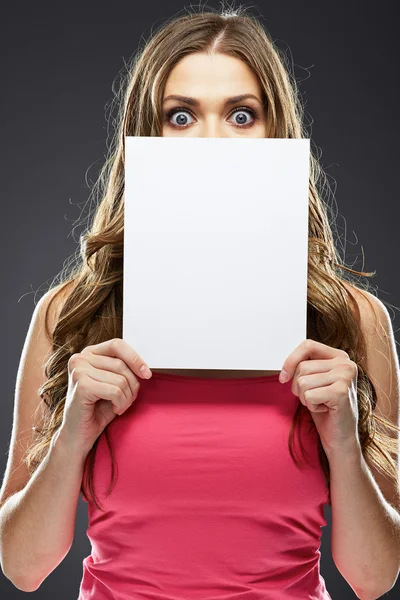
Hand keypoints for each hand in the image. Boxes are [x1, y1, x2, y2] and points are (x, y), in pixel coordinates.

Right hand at [58, 337, 151, 455]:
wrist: (79, 436)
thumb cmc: (98, 409)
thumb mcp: (114, 383)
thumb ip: (124, 369)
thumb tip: (145, 365)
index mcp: (88, 353)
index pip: (117, 344)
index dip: (135, 358)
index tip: (147, 374)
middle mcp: (79, 358)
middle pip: (121, 364)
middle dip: (132, 385)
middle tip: (127, 400)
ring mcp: (78, 370)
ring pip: (121, 379)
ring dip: (127, 397)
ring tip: (119, 406)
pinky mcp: (81, 385)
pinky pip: (116, 391)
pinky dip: (121, 403)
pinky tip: (114, 409)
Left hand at [279, 339, 360, 457]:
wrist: (340, 438)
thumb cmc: (325, 409)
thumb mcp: (313, 382)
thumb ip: (304, 366)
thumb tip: (283, 364)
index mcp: (340, 357)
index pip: (308, 345)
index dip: (291, 360)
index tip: (283, 377)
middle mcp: (346, 364)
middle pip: (302, 366)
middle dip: (298, 386)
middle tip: (314, 397)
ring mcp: (345, 377)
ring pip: (303, 381)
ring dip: (305, 397)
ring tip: (321, 403)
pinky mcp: (341, 392)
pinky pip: (308, 395)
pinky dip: (311, 406)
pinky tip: (325, 410)